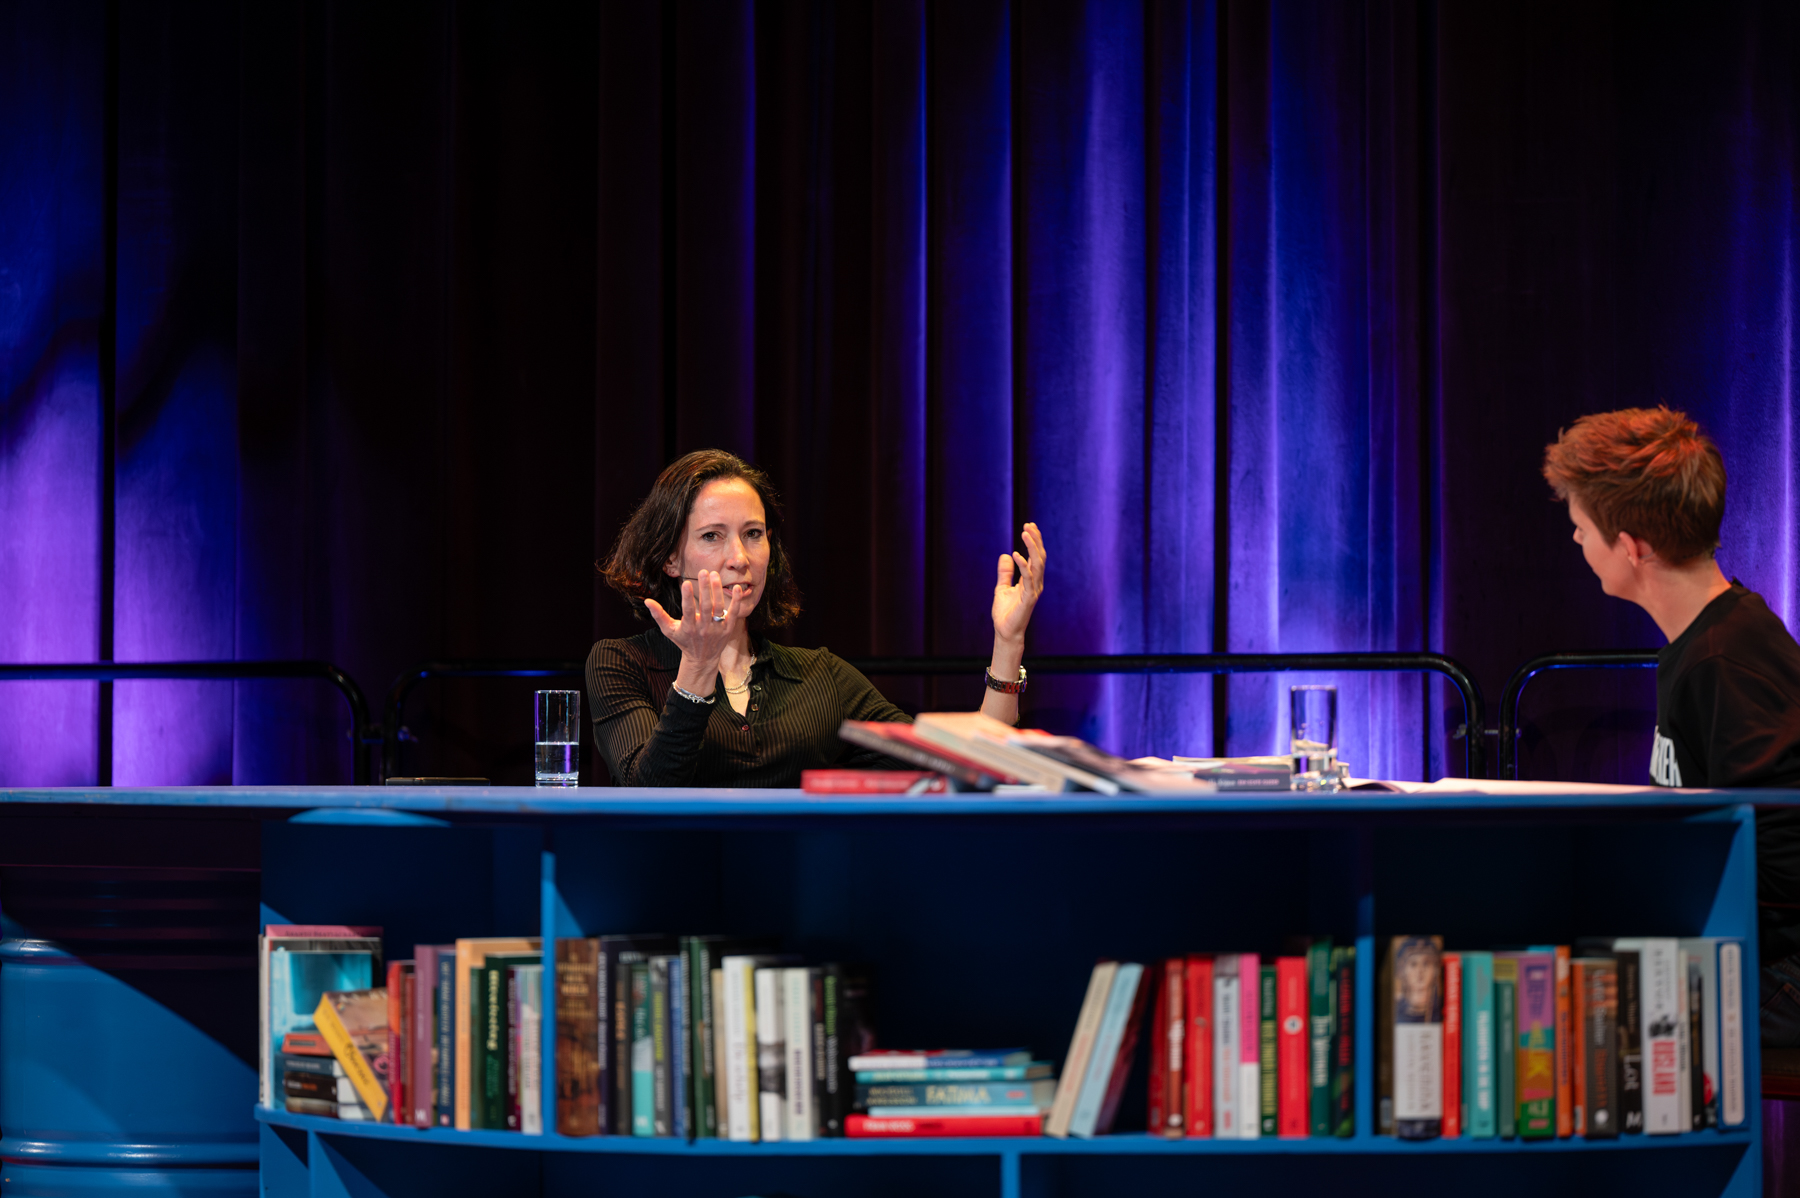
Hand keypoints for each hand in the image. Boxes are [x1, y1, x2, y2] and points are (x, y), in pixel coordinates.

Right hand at [644, 571, 749, 666]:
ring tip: (715, 574)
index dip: (687, 597)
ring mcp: (717, 629)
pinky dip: (737, 601)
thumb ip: (658, 615)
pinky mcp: (728, 629)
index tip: (686, 583)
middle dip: (704, 589)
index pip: (688, 611)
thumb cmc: (684, 641)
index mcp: (689, 628)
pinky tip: (738, 587)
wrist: (702, 659)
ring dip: (717, 590)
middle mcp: (704, 628)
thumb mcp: (669, 630)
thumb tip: (647, 601)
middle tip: (703, 571)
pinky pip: (733, 613)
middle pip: (705, 606)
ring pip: (719, 607)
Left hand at [991, 522, 1045, 643]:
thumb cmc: (1006, 613)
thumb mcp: (1002, 588)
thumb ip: (1005, 573)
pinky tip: (1015, 555)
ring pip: (1037, 564)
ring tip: (1025, 533)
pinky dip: (1023, 566)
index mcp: (1031, 580)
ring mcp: (1033, 591)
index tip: (1029, 525)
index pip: (1036, 556)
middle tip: (1029, 524)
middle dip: (1036, 540)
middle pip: (1040, 557)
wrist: (1005, 632)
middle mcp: (1036, 583)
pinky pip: (1028, 579)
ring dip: (1032, 547)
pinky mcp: (1029, 599)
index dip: (1034, 541)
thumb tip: (1006, 555)